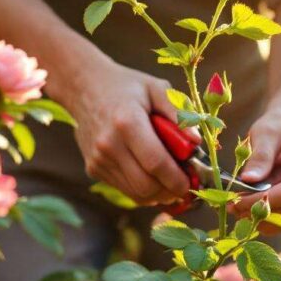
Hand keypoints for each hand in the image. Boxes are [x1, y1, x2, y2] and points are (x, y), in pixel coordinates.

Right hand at [62, 56, 191, 205]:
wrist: (84, 87)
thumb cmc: (127, 86)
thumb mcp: (157, 88)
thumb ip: (179, 113)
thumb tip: (196, 143)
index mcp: (127, 122)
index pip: (156, 162)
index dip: (177, 179)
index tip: (192, 182)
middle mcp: (109, 144)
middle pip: (146, 185)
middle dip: (170, 191)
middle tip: (185, 185)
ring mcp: (98, 159)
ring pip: (136, 193)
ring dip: (159, 194)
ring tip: (171, 181)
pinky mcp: (93, 169)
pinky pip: (125, 189)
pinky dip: (143, 189)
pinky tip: (153, 177)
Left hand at [231, 102, 280, 225]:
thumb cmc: (280, 126)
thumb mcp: (267, 132)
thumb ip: (261, 155)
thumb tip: (248, 180)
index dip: (266, 200)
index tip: (238, 202)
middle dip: (263, 213)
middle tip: (232, 208)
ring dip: (264, 220)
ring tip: (237, 211)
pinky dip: (269, 220)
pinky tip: (247, 213)